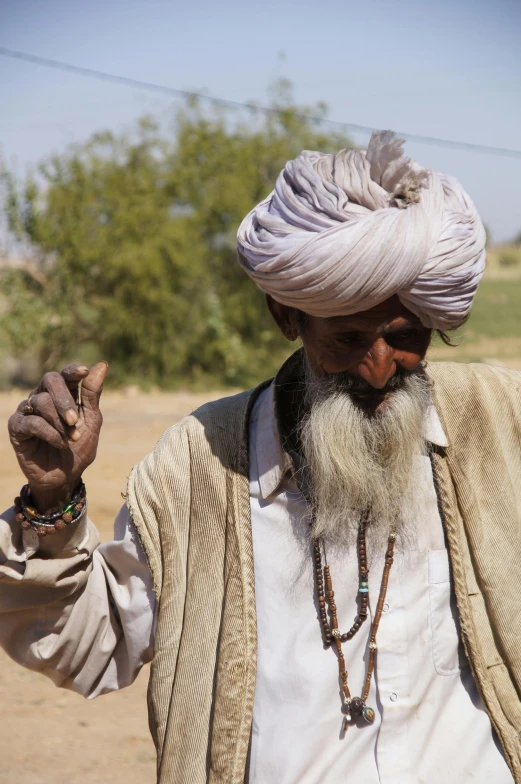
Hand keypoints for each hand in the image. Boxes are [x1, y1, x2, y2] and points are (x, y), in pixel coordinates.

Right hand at [8, 362, 106, 512]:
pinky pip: (31, 422)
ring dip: (59, 421)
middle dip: (64, 399)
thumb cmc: (79, 448)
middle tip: (75, 420)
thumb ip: (92, 394)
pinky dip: (49, 433)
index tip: (84, 372)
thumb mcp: (91, 421)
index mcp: (64, 394)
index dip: (73, 370)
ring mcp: (28, 411)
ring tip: (70, 438)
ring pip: (41, 401)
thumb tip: (102, 364)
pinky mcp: (17, 428)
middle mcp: (44, 398)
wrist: (65, 478)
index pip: (66, 373)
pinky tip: (59, 444)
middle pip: (50, 380)